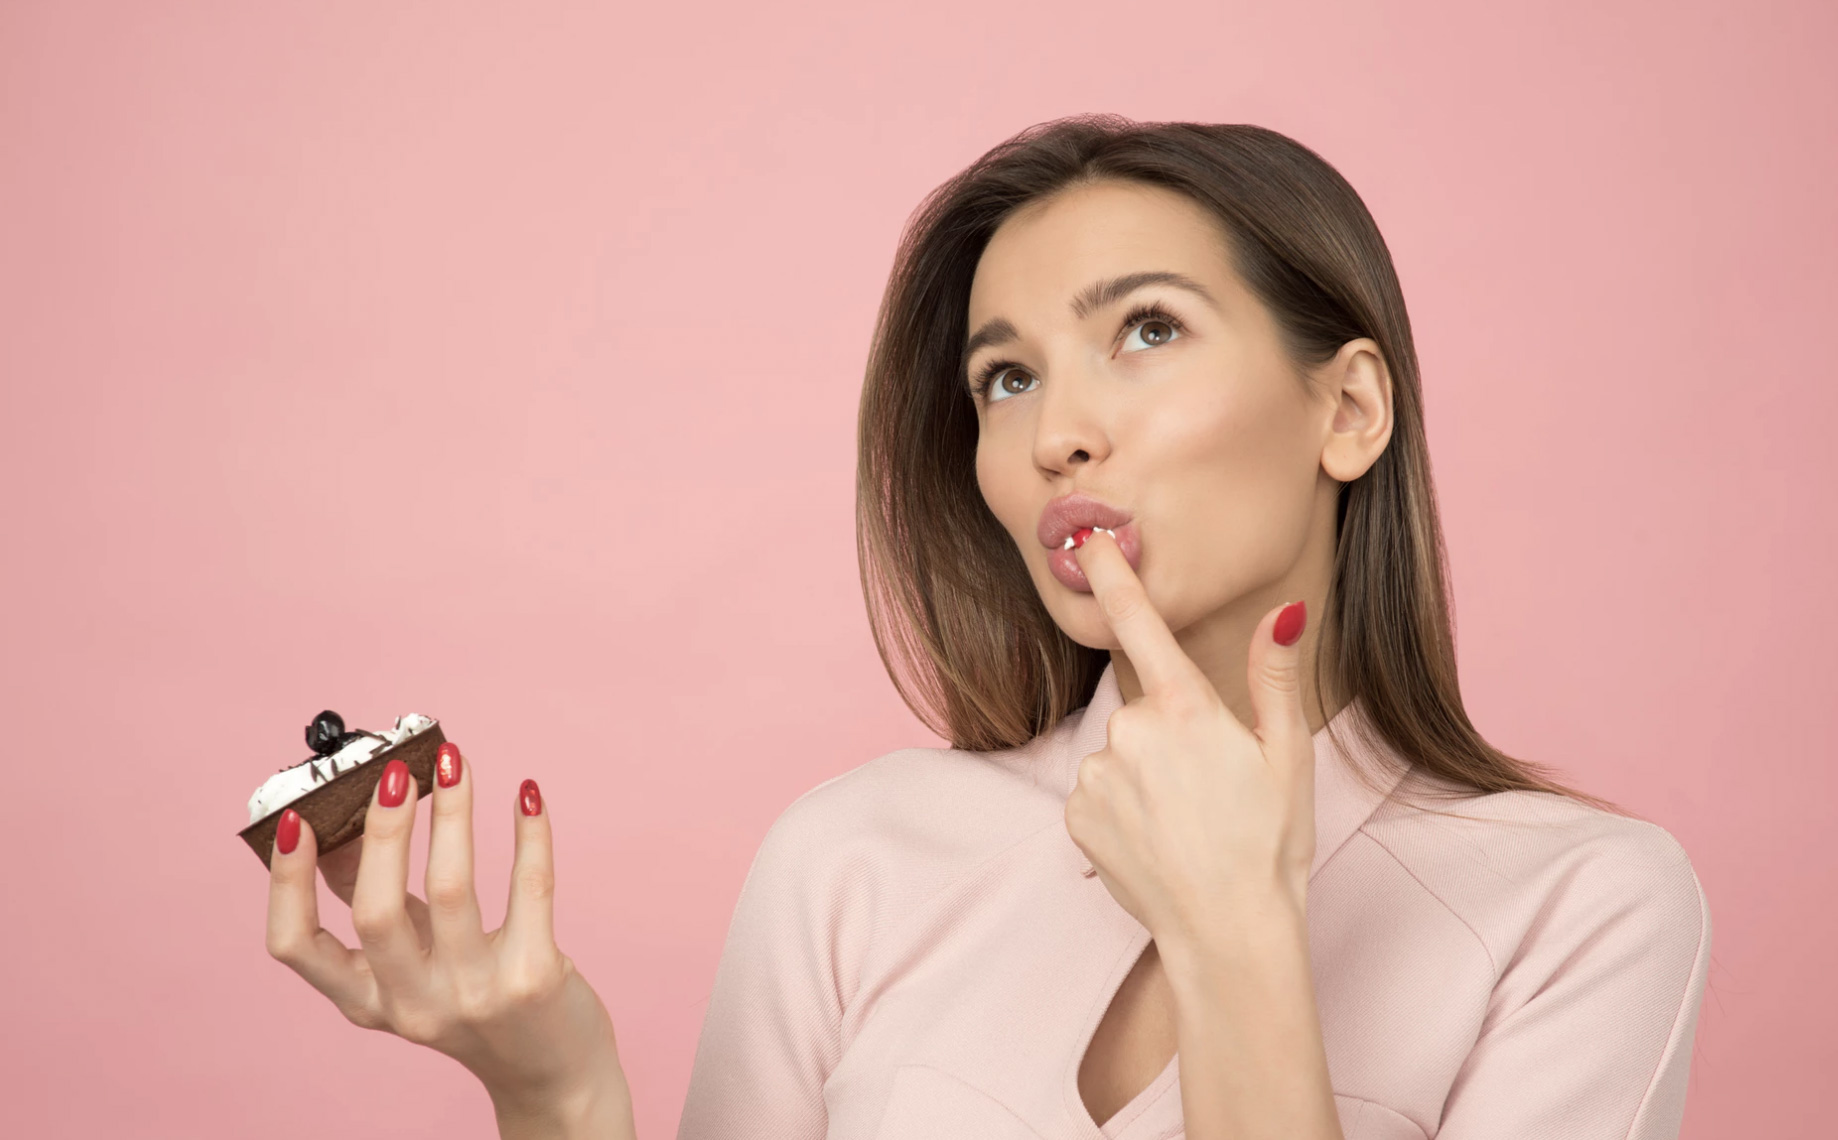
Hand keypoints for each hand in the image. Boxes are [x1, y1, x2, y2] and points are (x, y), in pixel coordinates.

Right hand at [265, 744, 632, 1137]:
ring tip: (455, 762)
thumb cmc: (476, 997)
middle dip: (382, 832)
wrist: (553, 1072)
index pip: (294, 946)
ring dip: (452, 814)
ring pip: (453, 890)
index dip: (287, 881)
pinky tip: (527, 794)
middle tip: (395, 772)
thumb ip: (377, 901)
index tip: (295, 819)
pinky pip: (531, 888)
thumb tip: (340, 823)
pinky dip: (529, 835)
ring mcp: (475, 995)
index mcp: (367, 999)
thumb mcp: (414, 961)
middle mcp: (413, 1004)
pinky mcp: (535, 978)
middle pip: (376, 912)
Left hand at [1065, 531, 1317, 948]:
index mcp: (1186, 708)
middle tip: (1209, 791)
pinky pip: (1097, 795)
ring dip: (1144, 779)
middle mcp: (1131, 731)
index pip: (1140, 624)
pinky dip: (1120, 811)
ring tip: (1184, 824)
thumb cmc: (1270, 843)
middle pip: (1143, 711)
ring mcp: (1097, 775)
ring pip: (1118, 755)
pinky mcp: (1075, 815)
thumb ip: (1272, 677)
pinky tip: (1154, 841)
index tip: (1085, 540)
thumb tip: (1284, 611)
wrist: (1229, 931)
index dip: (1111, 575)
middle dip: (1169, 739)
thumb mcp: (1287, 754)